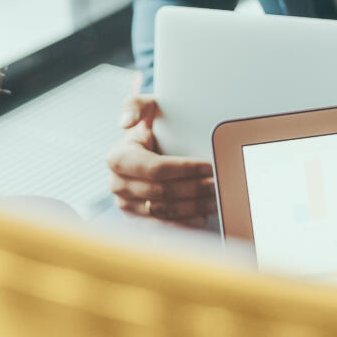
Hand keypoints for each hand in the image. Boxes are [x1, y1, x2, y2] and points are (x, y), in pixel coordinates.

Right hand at [106, 91, 214, 226]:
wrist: (148, 151)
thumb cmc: (153, 129)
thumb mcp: (147, 110)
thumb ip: (136, 106)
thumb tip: (125, 122)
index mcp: (118, 158)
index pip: (155, 168)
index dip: (184, 169)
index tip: (209, 166)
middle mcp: (117, 185)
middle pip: (162, 192)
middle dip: (194, 188)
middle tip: (218, 183)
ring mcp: (126, 207)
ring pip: (164, 213)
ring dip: (194, 208)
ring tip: (216, 199)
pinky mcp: (137, 224)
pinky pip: (163, 230)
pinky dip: (184, 225)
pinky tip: (203, 217)